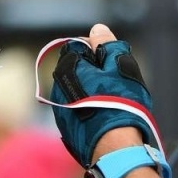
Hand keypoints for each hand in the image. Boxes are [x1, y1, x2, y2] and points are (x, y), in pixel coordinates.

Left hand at [46, 24, 154, 165]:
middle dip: (95, 71)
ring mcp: (61, 110)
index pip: (79, 46)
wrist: (116, 147)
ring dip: (92, 91)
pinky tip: (107, 117)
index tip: (113, 62)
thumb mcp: (119, 65)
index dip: (98, 50)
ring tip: (114, 102)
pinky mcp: (67, 129)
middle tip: (116, 83)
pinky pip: (79, 110)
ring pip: (78, 90)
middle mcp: (57, 88)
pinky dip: (90, 109)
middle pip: (78, 69)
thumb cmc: (120, 103)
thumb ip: (107, 44)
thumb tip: (97, 29)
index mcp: (67, 68)